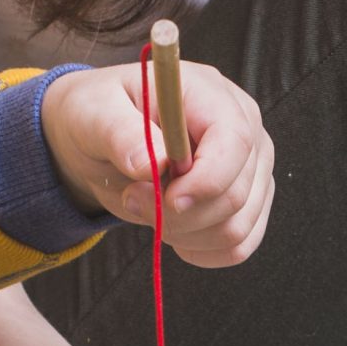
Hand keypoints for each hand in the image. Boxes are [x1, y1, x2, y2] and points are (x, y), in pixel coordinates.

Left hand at [42, 60, 272, 262]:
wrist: (101, 136)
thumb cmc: (101, 114)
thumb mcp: (95, 113)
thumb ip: (121, 134)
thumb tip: (152, 164)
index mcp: (212, 95)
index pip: (236, 142)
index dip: (207, 180)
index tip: (167, 200)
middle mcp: (244, 130)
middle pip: (235, 194)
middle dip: (178, 213)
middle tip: (132, 196)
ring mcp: (251, 168)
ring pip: (236, 228)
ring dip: (183, 233)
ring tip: (147, 206)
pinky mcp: (247, 202)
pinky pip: (238, 246)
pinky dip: (201, 250)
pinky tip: (172, 229)